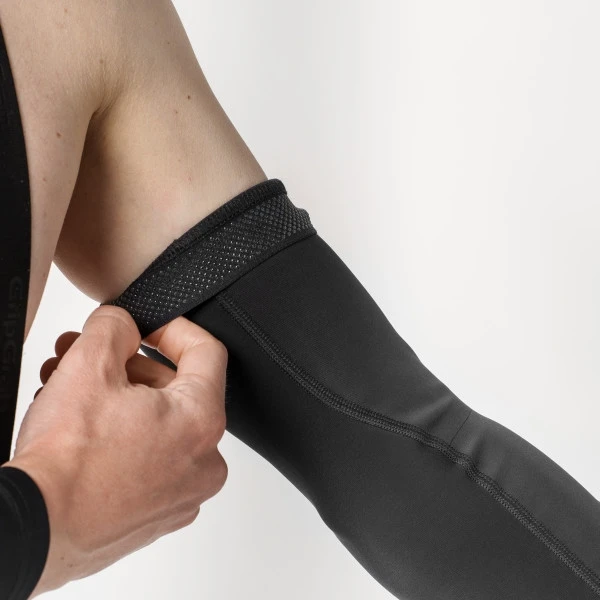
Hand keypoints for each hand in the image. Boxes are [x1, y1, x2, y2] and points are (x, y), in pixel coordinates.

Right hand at [5, 305, 227, 595]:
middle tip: (92, 356)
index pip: (206, 352)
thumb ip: (116, 327)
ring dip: (119, 398)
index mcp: (202, 420)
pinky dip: (123, 436)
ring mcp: (182, 492)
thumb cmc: (67, 461)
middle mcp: (203, 460)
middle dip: (129, 365)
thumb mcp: (90, 365)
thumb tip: (124, 324)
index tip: (146, 327)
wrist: (36, 530)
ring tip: (73, 387)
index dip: (172, 329)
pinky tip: (84, 427)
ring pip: (159, 424)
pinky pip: (151, 459)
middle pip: (176, 389)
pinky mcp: (158, 514)